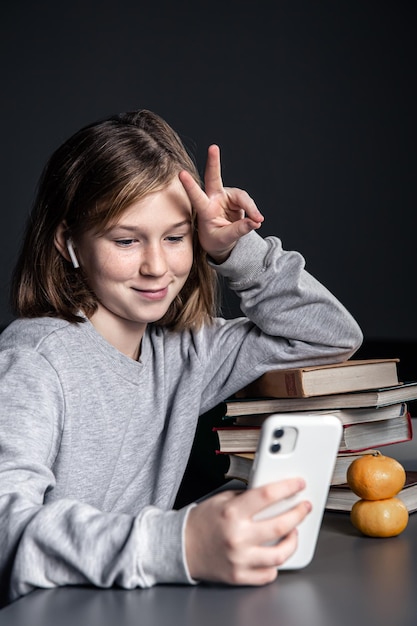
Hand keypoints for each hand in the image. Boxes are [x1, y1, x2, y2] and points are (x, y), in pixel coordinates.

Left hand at [179, 145, 263, 262]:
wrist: (221, 242)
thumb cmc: (216, 240)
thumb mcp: (225, 239)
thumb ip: (239, 230)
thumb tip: (255, 221)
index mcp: (205, 210)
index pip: (196, 196)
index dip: (190, 186)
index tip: (181, 174)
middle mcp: (214, 199)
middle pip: (214, 177)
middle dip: (214, 162)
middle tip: (213, 147)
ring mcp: (226, 197)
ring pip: (242, 196)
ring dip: (251, 208)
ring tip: (258, 220)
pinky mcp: (236, 199)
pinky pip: (248, 202)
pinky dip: (254, 211)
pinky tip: (257, 219)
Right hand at [185, 478, 310, 585]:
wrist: (181, 547)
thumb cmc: (201, 522)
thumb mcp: (221, 499)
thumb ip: (245, 497)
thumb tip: (271, 494)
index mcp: (232, 512)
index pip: (267, 495)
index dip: (287, 488)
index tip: (298, 485)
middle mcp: (238, 536)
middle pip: (281, 525)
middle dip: (299, 513)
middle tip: (303, 507)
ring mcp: (240, 558)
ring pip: (280, 554)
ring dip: (292, 541)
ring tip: (293, 532)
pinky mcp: (239, 576)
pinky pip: (268, 573)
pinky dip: (275, 564)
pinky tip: (275, 553)